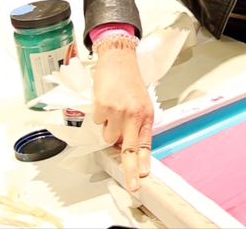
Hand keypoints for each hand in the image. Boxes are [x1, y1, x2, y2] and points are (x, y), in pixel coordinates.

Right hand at [92, 41, 152, 192]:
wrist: (119, 61)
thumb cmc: (129, 83)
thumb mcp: (140, 104)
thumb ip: (136, 125)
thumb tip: (125, 146)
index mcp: (147, 115)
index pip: (145, 144)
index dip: (143, 162)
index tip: (142, 177)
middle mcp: (134, 115)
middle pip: (130, 149)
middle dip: (130, 170)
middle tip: (133, 184)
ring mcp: (118, 112)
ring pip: (108, 137)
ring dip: (108, 129)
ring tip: (112, 112)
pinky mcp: (103, 107)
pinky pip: (98, 122)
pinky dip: (100, 116)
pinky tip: (105, 103)